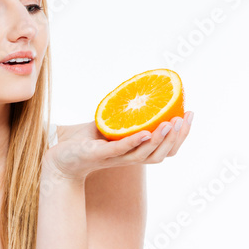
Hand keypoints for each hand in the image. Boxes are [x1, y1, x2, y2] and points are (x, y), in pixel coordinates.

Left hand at [44, 111, 193, 180]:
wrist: (58, 155)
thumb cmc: (85, 141)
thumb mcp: (109, 124)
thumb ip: (125, 114)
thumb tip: (140, 90)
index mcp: (135, 152)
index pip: (166, 149)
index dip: (181, 135)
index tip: (190, 115)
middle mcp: (128, 158)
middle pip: (161, 154)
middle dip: (177, 137)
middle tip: (185, 118)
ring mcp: (113, 158)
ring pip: (144, 154)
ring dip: (161, 140)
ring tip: (172, 124)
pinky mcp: (98, 155)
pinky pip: (120, 150)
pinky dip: (134, 142)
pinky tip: (145, 132)